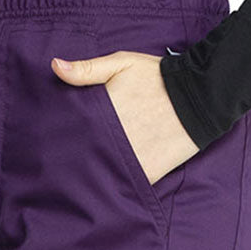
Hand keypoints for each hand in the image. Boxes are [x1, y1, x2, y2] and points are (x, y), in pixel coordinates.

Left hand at [51, 51, 198, 185]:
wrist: (199, 98)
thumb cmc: (157, 78)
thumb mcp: (121, 63)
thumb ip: (87, 69)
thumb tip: (54, 66)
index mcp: (103, 112)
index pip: (71, 129)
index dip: (59, 135)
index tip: (51, 140)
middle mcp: (114, 138)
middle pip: (82, 154)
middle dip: (71, 157)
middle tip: (58, 164)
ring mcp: (130, 158)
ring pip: (100, 173)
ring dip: (90, 175)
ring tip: (77, 178)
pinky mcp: (146, 173)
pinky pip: (123, 185)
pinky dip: (113, 186)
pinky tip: (103, 186)